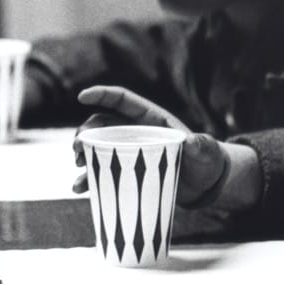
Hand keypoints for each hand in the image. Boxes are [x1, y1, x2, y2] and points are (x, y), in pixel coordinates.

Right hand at [71, 85, 230, 205]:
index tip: (82, 96)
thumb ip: (202, 145)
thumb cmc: (206, 162)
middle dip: (85, 132)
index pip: (122, 100)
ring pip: (97, 146)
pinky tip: (80, 188)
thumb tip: (193, 142)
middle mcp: (135, 131)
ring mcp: (129, 150)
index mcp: (150, 118)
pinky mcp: (127, 170)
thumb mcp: (206, 152)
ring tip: (78, 165)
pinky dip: (90, 178)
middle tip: (77, 148)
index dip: (102, 95)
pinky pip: (102, 170)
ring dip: (83, 153)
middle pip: (102, 124)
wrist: (204, 185)